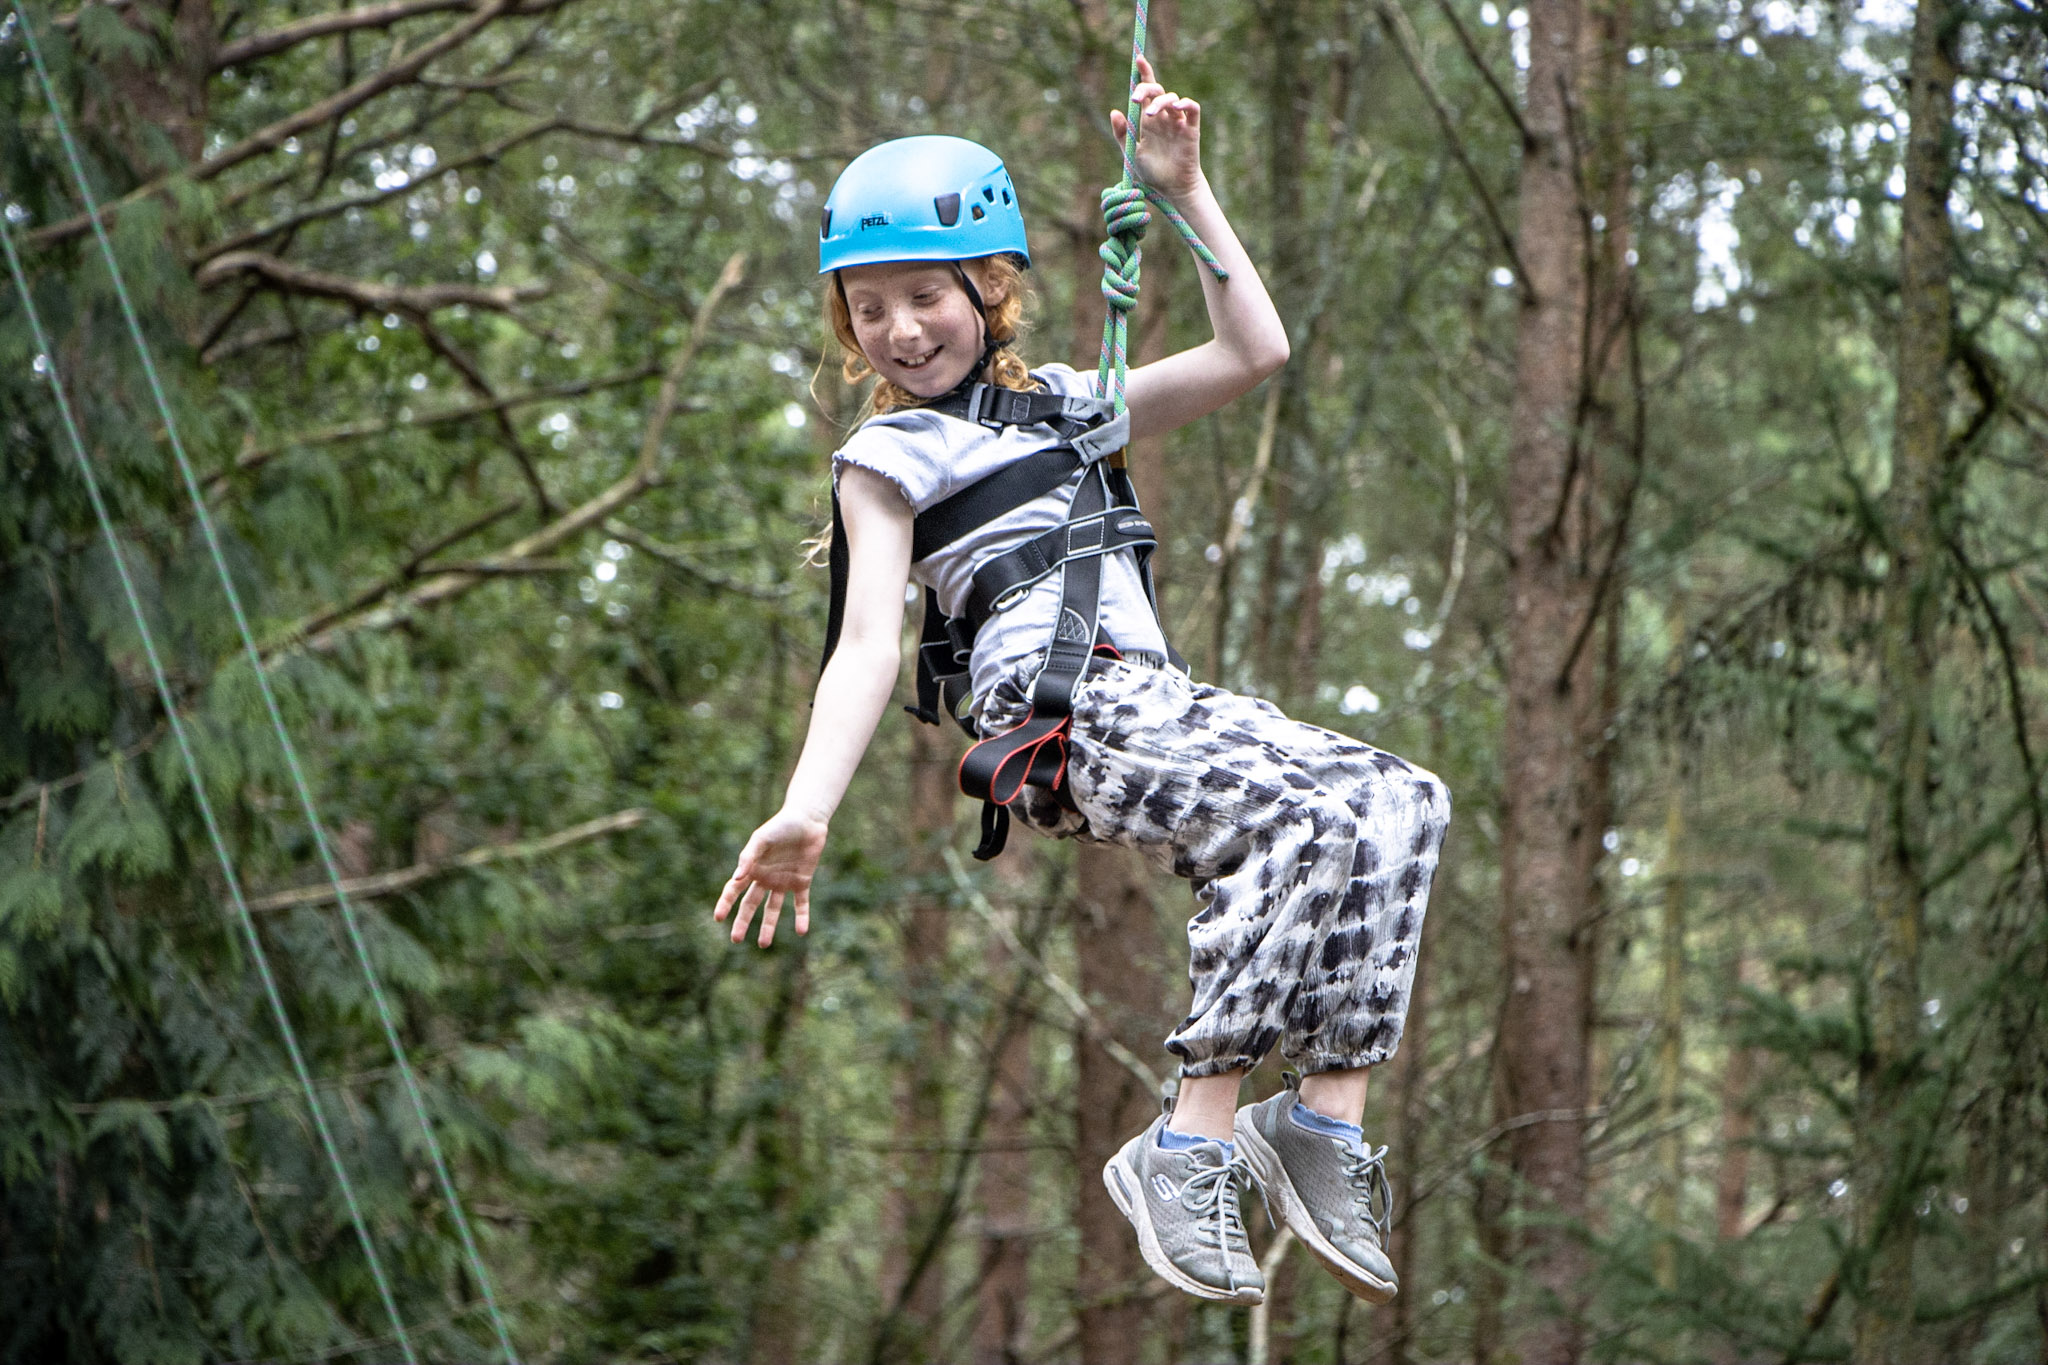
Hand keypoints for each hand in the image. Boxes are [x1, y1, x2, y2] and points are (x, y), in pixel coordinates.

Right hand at [713, 808, 827, 947]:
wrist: (807, 819)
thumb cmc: (781, 825)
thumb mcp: (761, 839)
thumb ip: (748, 857)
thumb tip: (736, 879)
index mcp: (753, 868)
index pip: (734, 889)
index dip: (725, 903)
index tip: (717, 918)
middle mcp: (766, 878)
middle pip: (750, 904)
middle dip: (742, 922)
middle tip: (736, 940)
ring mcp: (783, 882)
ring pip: (773, 909)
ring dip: (768, 926)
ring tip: (763, 944)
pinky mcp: (802, 882)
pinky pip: (800, 904)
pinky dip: (801, 917)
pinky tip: (801, 931)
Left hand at [1109, 56, 1204, 200]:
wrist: (1171, 190)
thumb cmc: (1152, 173)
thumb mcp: (1131, 153)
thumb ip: (1122, 134)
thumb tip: (1114, 111)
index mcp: (1148, 120)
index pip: (1147, 91)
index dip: (1144, 74)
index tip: (1138, 59)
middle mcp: (1163, 118)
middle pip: (1158, 91)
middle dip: (1146, 88)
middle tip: (1135, 99)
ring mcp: (1178, 122)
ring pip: (1172, 98)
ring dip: (1161, 102)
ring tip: (1150, 115)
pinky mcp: (1191, 130)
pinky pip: (1192, 109)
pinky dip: (1186, 104)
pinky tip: (1177, 107)